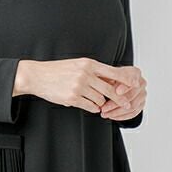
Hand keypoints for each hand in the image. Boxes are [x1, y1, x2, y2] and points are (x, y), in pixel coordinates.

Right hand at [14, 58, 140, 114]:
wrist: (37, 76)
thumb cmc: (57, 70)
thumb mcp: (77, 64)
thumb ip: (93, 71)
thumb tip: (111, 81)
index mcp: (89, 64)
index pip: (113, 72)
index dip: (126, 80)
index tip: (135, 85)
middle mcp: (86, 74)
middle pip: (110, 89)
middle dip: (120, 99)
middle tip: (126, 104)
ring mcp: (79, 86)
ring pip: (100, 100)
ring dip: (100, 103)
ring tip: (94, 101)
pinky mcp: (72, 98)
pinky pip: (90, 106)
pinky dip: (92, 107)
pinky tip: (89, 105)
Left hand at [99, 72, 146, 121]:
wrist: (116, 81)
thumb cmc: (111, 76)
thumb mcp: (108, 73)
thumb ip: (111, 78)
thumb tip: (110, 89)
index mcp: (135, 73)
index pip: (132, 80)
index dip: (125, 87)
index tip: (117, 92)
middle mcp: (141, 83)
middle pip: (131, 96)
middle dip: (115, 103)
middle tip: (103, 108)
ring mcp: (142, 95)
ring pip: (132, 106)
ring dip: (116, 112)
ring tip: (104, 114)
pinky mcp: (141, 104)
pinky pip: (133, 113)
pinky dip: (121, 116)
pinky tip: (111, 116)